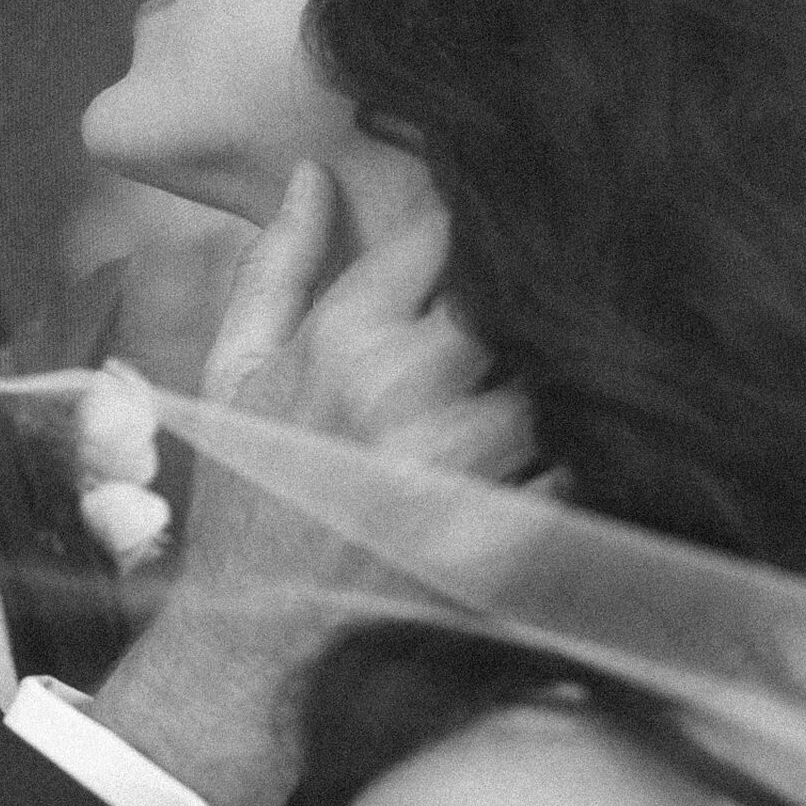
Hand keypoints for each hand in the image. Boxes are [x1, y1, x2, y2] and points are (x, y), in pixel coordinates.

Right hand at [88, 162, 534, 805]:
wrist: (261, 633)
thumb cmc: (250, 485)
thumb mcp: (236, 365)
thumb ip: (277, 264)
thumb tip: (314, 172)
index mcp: (346, 338)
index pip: (447, 235)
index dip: (473, 222)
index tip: (486, 222)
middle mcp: (410, 391)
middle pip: (516, 300)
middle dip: (519, 299)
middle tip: (522, 301)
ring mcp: (465, 465)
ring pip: (549, 378)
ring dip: (544, 377)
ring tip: (523, 385)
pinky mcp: (509, 533)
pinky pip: (570, 463)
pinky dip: (559, 455)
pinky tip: (533, 455)